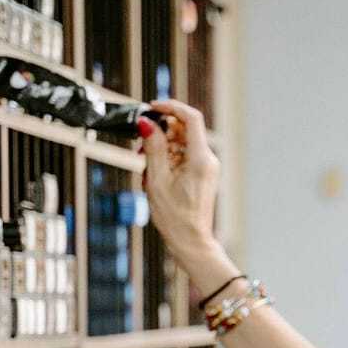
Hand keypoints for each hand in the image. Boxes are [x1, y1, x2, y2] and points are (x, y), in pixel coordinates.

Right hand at [140, 99, 221, 275]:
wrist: (190, 240)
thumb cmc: (175, 216)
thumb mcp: (157, 179)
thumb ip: (152, 148)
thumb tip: (146, 123)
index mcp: (200, 158)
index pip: (191, 118)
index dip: (170, 107)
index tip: (151, 107)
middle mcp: (207, 159)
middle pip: (183, 130)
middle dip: (160, 133)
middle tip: (140, 148)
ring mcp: (206, 166)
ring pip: (181, 143)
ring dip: (160, 148)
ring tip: (146, 168)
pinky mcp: (201, 174)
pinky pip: (183, 156)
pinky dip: (167, 160)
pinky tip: (154, 176)